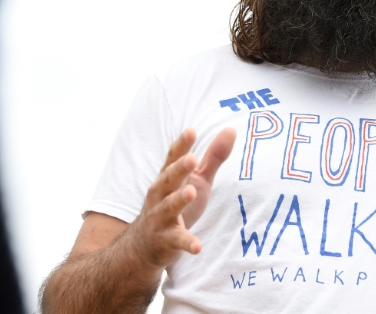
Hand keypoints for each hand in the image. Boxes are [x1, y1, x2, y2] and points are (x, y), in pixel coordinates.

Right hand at [125, 128, 234, 268]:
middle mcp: (160, 195)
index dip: (181, 145)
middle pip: (168, 179)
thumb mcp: (197, 179)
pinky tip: (197, 246)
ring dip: (179, 200)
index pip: (173, 158)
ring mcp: (160, 218)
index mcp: (168, 177)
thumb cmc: (176, 204)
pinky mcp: (165, 240)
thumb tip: (231, 129)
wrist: (144, 245)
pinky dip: (186, 243)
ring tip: (191, 192)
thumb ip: (213, 157)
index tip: (191, 131)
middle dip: (179, 169)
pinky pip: (177, 241)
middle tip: (192, 159)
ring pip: (168, 207)